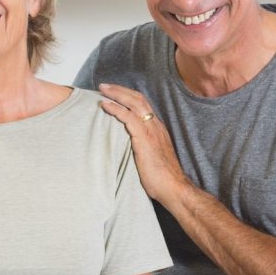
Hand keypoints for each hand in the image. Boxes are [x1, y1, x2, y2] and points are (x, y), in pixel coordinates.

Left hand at [96, 83, 189, 203]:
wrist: (173, 188)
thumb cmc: (162, 178)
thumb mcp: (151, 157)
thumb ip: (142, 148)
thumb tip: (127, 148)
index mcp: (157, 129)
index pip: (143, 105)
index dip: (128, 96)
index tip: (114, 93)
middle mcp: (155, 126)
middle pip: (138, 99)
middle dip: (120, 90)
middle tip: (104, 86)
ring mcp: (151, 131)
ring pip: (133, 103)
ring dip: (116, 94)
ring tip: (102, 90)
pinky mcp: (144, 139)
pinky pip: (128, 118)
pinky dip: (115, 109)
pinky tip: (105, 105)